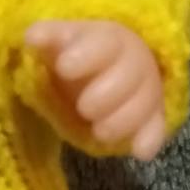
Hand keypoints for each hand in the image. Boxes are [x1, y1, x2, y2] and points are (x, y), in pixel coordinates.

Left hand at [24, 19, 166, 159]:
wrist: (106, 67)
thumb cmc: (77, 53)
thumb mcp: (60, 42)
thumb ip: (48, 37)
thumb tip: (31, 37)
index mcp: (108, 39)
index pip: (105, 43)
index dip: (86, 55)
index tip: (63, 68)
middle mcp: (133, 61)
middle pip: (131, 73)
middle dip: (107, 94)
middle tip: (84, 108)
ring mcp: (145, 88)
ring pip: (146, 101)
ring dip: (124, 119)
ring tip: (99, 132)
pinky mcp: (151, 114)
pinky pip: (158, 125)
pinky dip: (151, 138)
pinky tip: (140, 152)